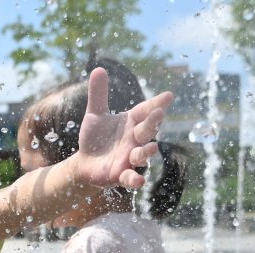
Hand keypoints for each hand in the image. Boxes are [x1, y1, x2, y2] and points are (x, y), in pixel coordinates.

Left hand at [76, 68, 172, 189]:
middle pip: (147, 130)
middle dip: (153, 123)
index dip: (156, 103)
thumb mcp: (94, 115)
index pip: (145, 110)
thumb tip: (98, 68)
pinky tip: (139, 181)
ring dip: (147, 152)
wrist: (85, 163)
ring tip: (149, 148)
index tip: (169, 95)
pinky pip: (131, 178)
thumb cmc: (95, 138)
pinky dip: (135, 180)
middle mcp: (134, 140)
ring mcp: (130, 158)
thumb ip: (98, 94)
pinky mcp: (121, 175)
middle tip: (158, 113)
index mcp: (131, 123)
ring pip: (143, 155)